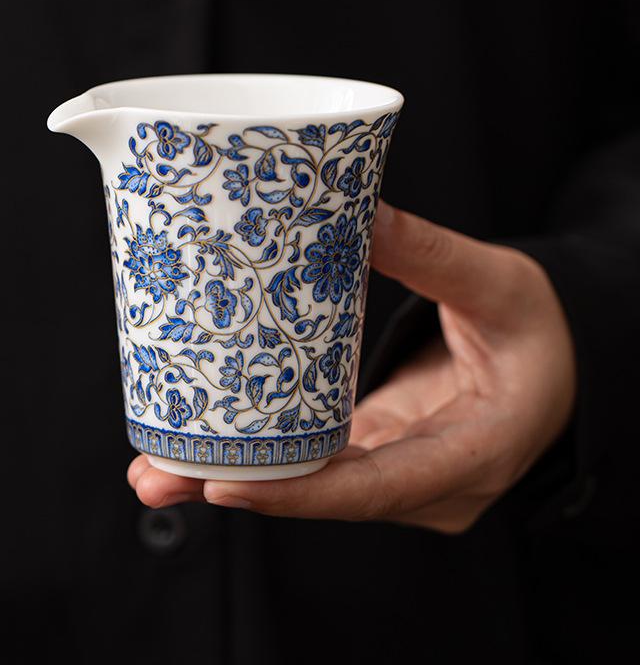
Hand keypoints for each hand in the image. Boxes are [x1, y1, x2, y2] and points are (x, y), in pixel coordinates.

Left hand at [127, 202, 575, 532]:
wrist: (552, 366)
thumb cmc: (539, 332)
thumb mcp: (499, 286)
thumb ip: (433, 254)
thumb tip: (361, 213)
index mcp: (473, 453)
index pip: (378, 487)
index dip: (298, 494)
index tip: (223, 484)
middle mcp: (429, 483)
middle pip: (327, 496)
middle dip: (241, 488)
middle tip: (156, 475)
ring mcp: (401, 475)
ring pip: (315, 488)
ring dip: (238, 478)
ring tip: (158, 467)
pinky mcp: (380, 452)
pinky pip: (319, 465)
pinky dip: (265, 460)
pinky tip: (208, 444)